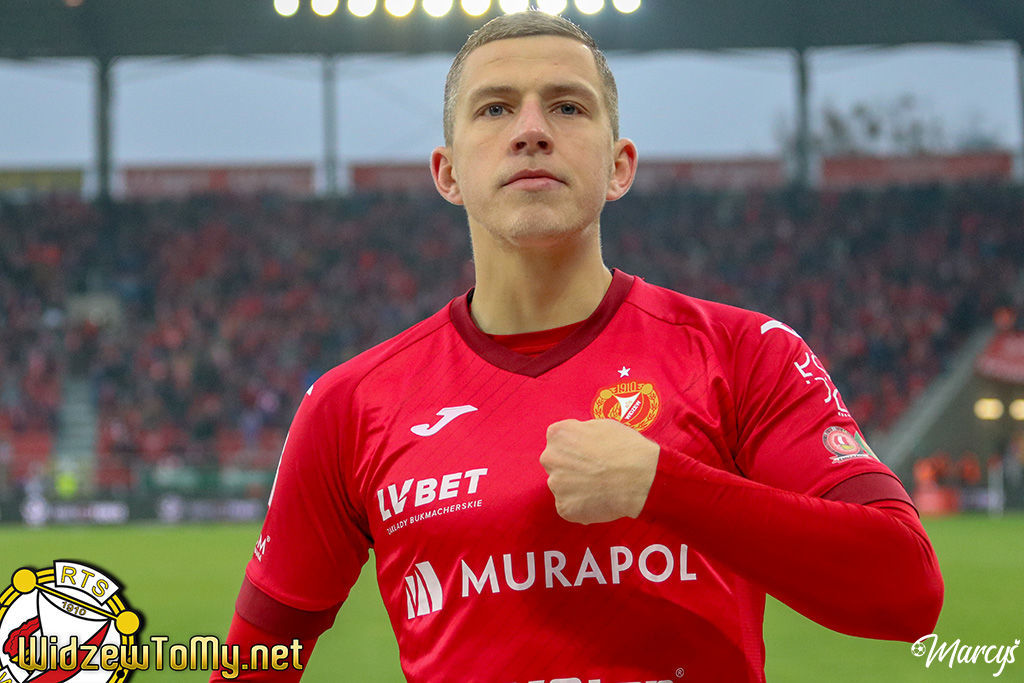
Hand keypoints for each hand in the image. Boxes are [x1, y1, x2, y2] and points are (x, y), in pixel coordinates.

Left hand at [539, 418, 659, 523]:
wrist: (641, 478)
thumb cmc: (626, 448)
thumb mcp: (601, 424)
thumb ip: (580, 432)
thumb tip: (576, 441)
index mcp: (558, 434)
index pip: (558, 441)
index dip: (575, 448)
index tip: (588, 453)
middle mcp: (550, 458)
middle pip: (556, 464)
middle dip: (570, 468)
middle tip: (594, 472)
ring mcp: (556, 485)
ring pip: (562, 486)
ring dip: (576, 488)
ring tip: (600, 487)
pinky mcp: (564, 508)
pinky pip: (569, 506)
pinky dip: (581, 506)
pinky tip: (599, 500)